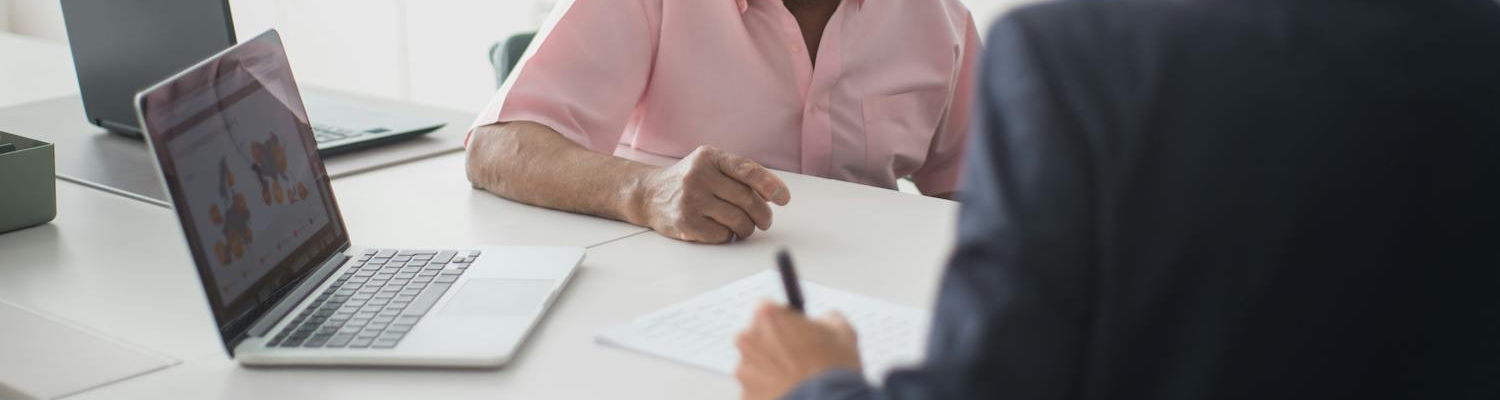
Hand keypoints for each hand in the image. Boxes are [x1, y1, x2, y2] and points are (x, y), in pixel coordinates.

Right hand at [633, 146, 791, 242]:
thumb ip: (740, 175)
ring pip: (738, 220)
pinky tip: (722, 229)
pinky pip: (722, 235)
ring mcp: (690, 200)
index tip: (784, 199)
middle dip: (763, 214)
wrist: (649, 194)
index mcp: (709, 157)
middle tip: (765, 221)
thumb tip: (774, 194)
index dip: (770, 185)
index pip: (746, 170)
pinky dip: (729, 236)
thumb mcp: (711, 165)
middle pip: (747, 200)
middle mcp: (698, 175)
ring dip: (747, 228)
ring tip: (744, 226)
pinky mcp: (685, 223)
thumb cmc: (690, 180)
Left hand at [735, 301, 861, 399]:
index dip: (784, 320)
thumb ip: (826, 318)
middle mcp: (748, 339)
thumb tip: (824, 321)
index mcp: (768, 316)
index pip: (767, 309)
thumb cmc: (832, 369)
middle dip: (773, 344)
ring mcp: (744, 369)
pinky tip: (790, 393)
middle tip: (798, 357)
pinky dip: (768, 392)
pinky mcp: (746, 396)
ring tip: (796, 380)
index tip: (794, 330)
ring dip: (770, 369)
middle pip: (756, 336)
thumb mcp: (842, 331)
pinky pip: (756, 390)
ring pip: (755, 365)